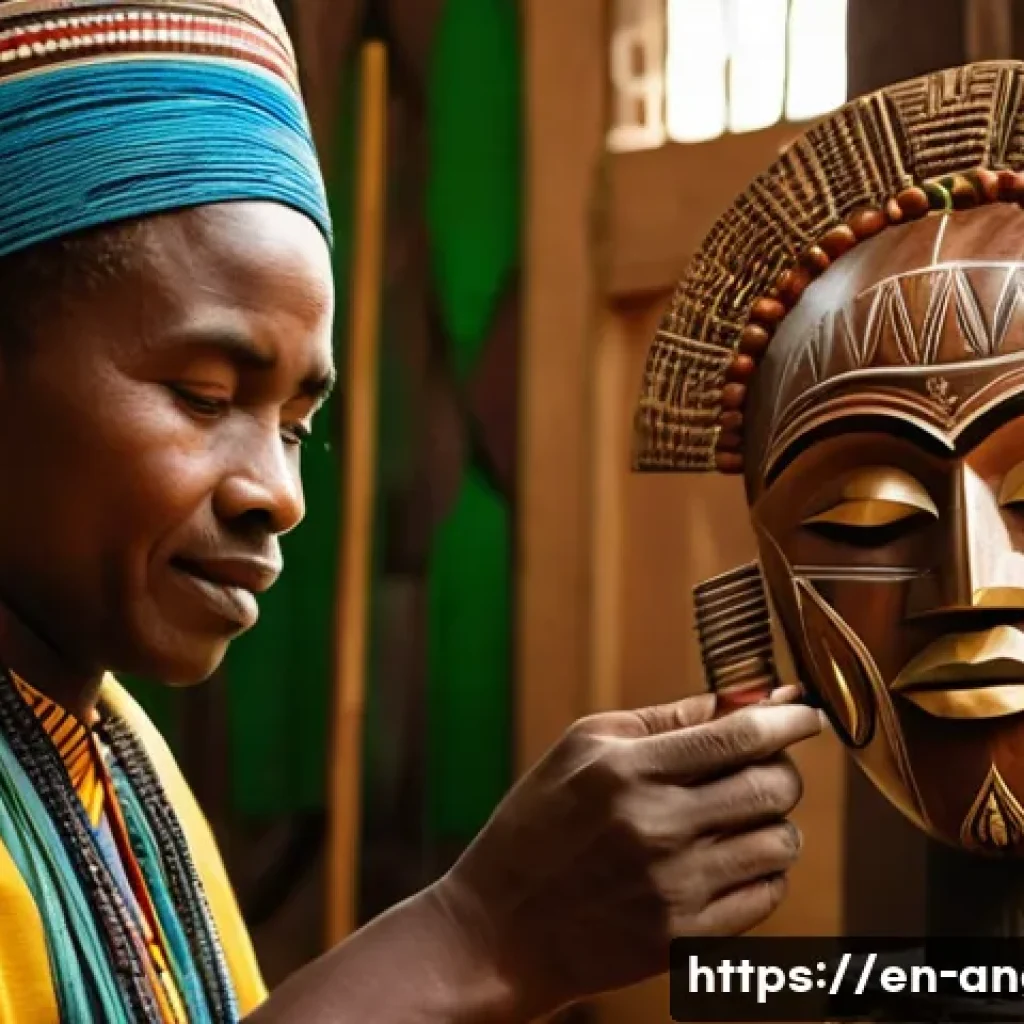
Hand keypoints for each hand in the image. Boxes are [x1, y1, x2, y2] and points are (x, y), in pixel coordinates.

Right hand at [432, 685, 823, 1018]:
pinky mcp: (684, 942)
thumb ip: (664, 719)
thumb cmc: (537, 824)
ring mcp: (674, 890)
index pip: (740, 735)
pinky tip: (727, 860)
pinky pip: (766, 896)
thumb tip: (742, 699)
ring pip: (780, 843)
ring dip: (773, 822)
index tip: (804, 711)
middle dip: (782, 769)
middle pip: (773, 787)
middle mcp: (656, 828)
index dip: (788, 717)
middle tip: (762, 767)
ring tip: (738, 818)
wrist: (499, 929)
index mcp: (626, 770)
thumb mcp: (582, 748)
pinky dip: (761, 871)